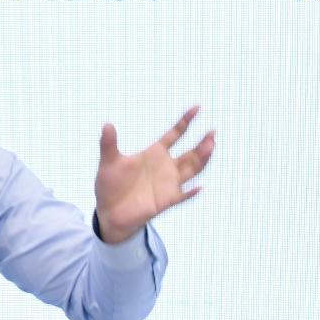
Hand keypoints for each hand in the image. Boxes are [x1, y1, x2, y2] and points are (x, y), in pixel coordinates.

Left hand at [94, 106, 214, 243]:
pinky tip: (198, 187)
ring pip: (192, 169)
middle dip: (203, 142)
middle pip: (190, 152)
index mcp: (154, 153)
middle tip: (212, 132)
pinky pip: (182, 196)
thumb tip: (107, 124)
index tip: (197, 108)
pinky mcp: (166, 200)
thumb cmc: (110, 185)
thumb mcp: (109, 162)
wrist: (109, 211)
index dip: (185, 121)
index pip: (174, 134)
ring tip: (210, 147)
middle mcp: (165, 166)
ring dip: (202, 160)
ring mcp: (168, 183)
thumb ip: (108, 144)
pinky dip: (191, 192)